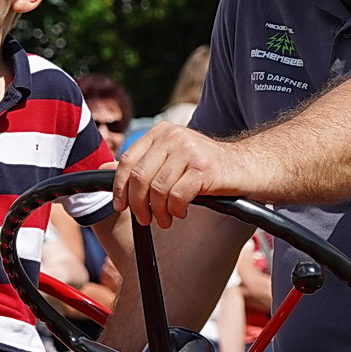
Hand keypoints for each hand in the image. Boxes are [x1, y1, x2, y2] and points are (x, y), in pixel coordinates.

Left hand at [113, 122, 255, 227]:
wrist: (246, 167)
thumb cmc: (205, 167)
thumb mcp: (170, 160)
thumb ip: (141, 163)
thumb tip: (104, 170)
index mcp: (161, 132)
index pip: (128, 161)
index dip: (120, 187)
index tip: (120, 206)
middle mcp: (173, 136)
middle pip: (140, 177)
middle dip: (138, 204)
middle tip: (144, 219)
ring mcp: (189, 150)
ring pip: (157, 189)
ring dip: (158, 211)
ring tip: (165, 219)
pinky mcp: (204, 168)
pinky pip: (177, 196)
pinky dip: (175, 210)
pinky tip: (180, 212)